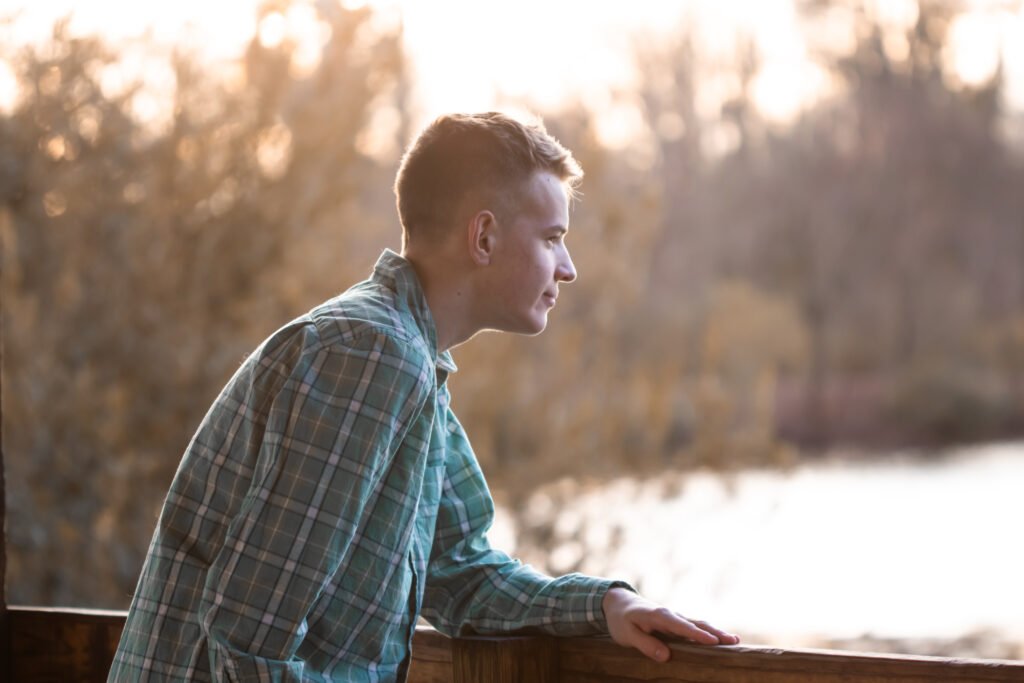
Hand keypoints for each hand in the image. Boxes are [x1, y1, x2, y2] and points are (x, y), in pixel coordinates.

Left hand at [601, 587, 739, 662]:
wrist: (619, 603)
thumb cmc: (622, 620)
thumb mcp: (627, 634)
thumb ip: (645, 644)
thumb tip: (666, 656)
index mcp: (660, 616)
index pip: (681, 626)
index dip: (697, 634)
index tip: (713, 642)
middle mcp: (672, 615)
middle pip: (696, 624)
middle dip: (715, 632)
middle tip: (734, 641)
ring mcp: (676, 619)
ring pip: (699, 625)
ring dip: (716, 632)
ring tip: (735, 641)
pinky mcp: (676, 624)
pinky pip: (695, 628)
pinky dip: (709, 633)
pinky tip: (720, 641)